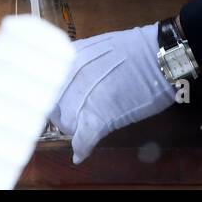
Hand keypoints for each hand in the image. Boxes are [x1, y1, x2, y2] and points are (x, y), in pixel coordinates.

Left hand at [48, 24, 176, 162]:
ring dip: (73, 129)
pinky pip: (83, 139)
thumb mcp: (93, 47)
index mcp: (66, 59)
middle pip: (53, 106)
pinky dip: (81, 148)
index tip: (51, 103)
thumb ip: (73, 61)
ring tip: (82, 129)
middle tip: (72, 117)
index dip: (48, 97)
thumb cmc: (133, 49)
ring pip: (66, 123)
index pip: (43, 85)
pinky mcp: (100, 116)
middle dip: (61, 113)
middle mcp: (69, 76)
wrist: (158, 56)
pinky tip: (80, 154)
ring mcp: (83, 96)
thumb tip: (63, 76)